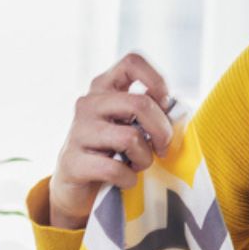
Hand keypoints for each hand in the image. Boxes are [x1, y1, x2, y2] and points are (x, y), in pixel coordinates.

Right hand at [48, 52, 175, 228]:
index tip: (164, 105)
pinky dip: (129, 179)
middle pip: (140, 103)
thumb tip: (176, 113)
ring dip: (145, 158)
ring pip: (130, 138)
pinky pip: (114, 168)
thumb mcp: (132, 125)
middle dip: (162, 131)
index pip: (132, 62)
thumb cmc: (115, 152)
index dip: (156, 81)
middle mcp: (88, 103)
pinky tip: (125, 180)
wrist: (78, 187)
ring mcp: (78, 131)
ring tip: (137, 164)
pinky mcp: (72, 161)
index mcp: (104, 88)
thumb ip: (151, 113)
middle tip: (162, 148)